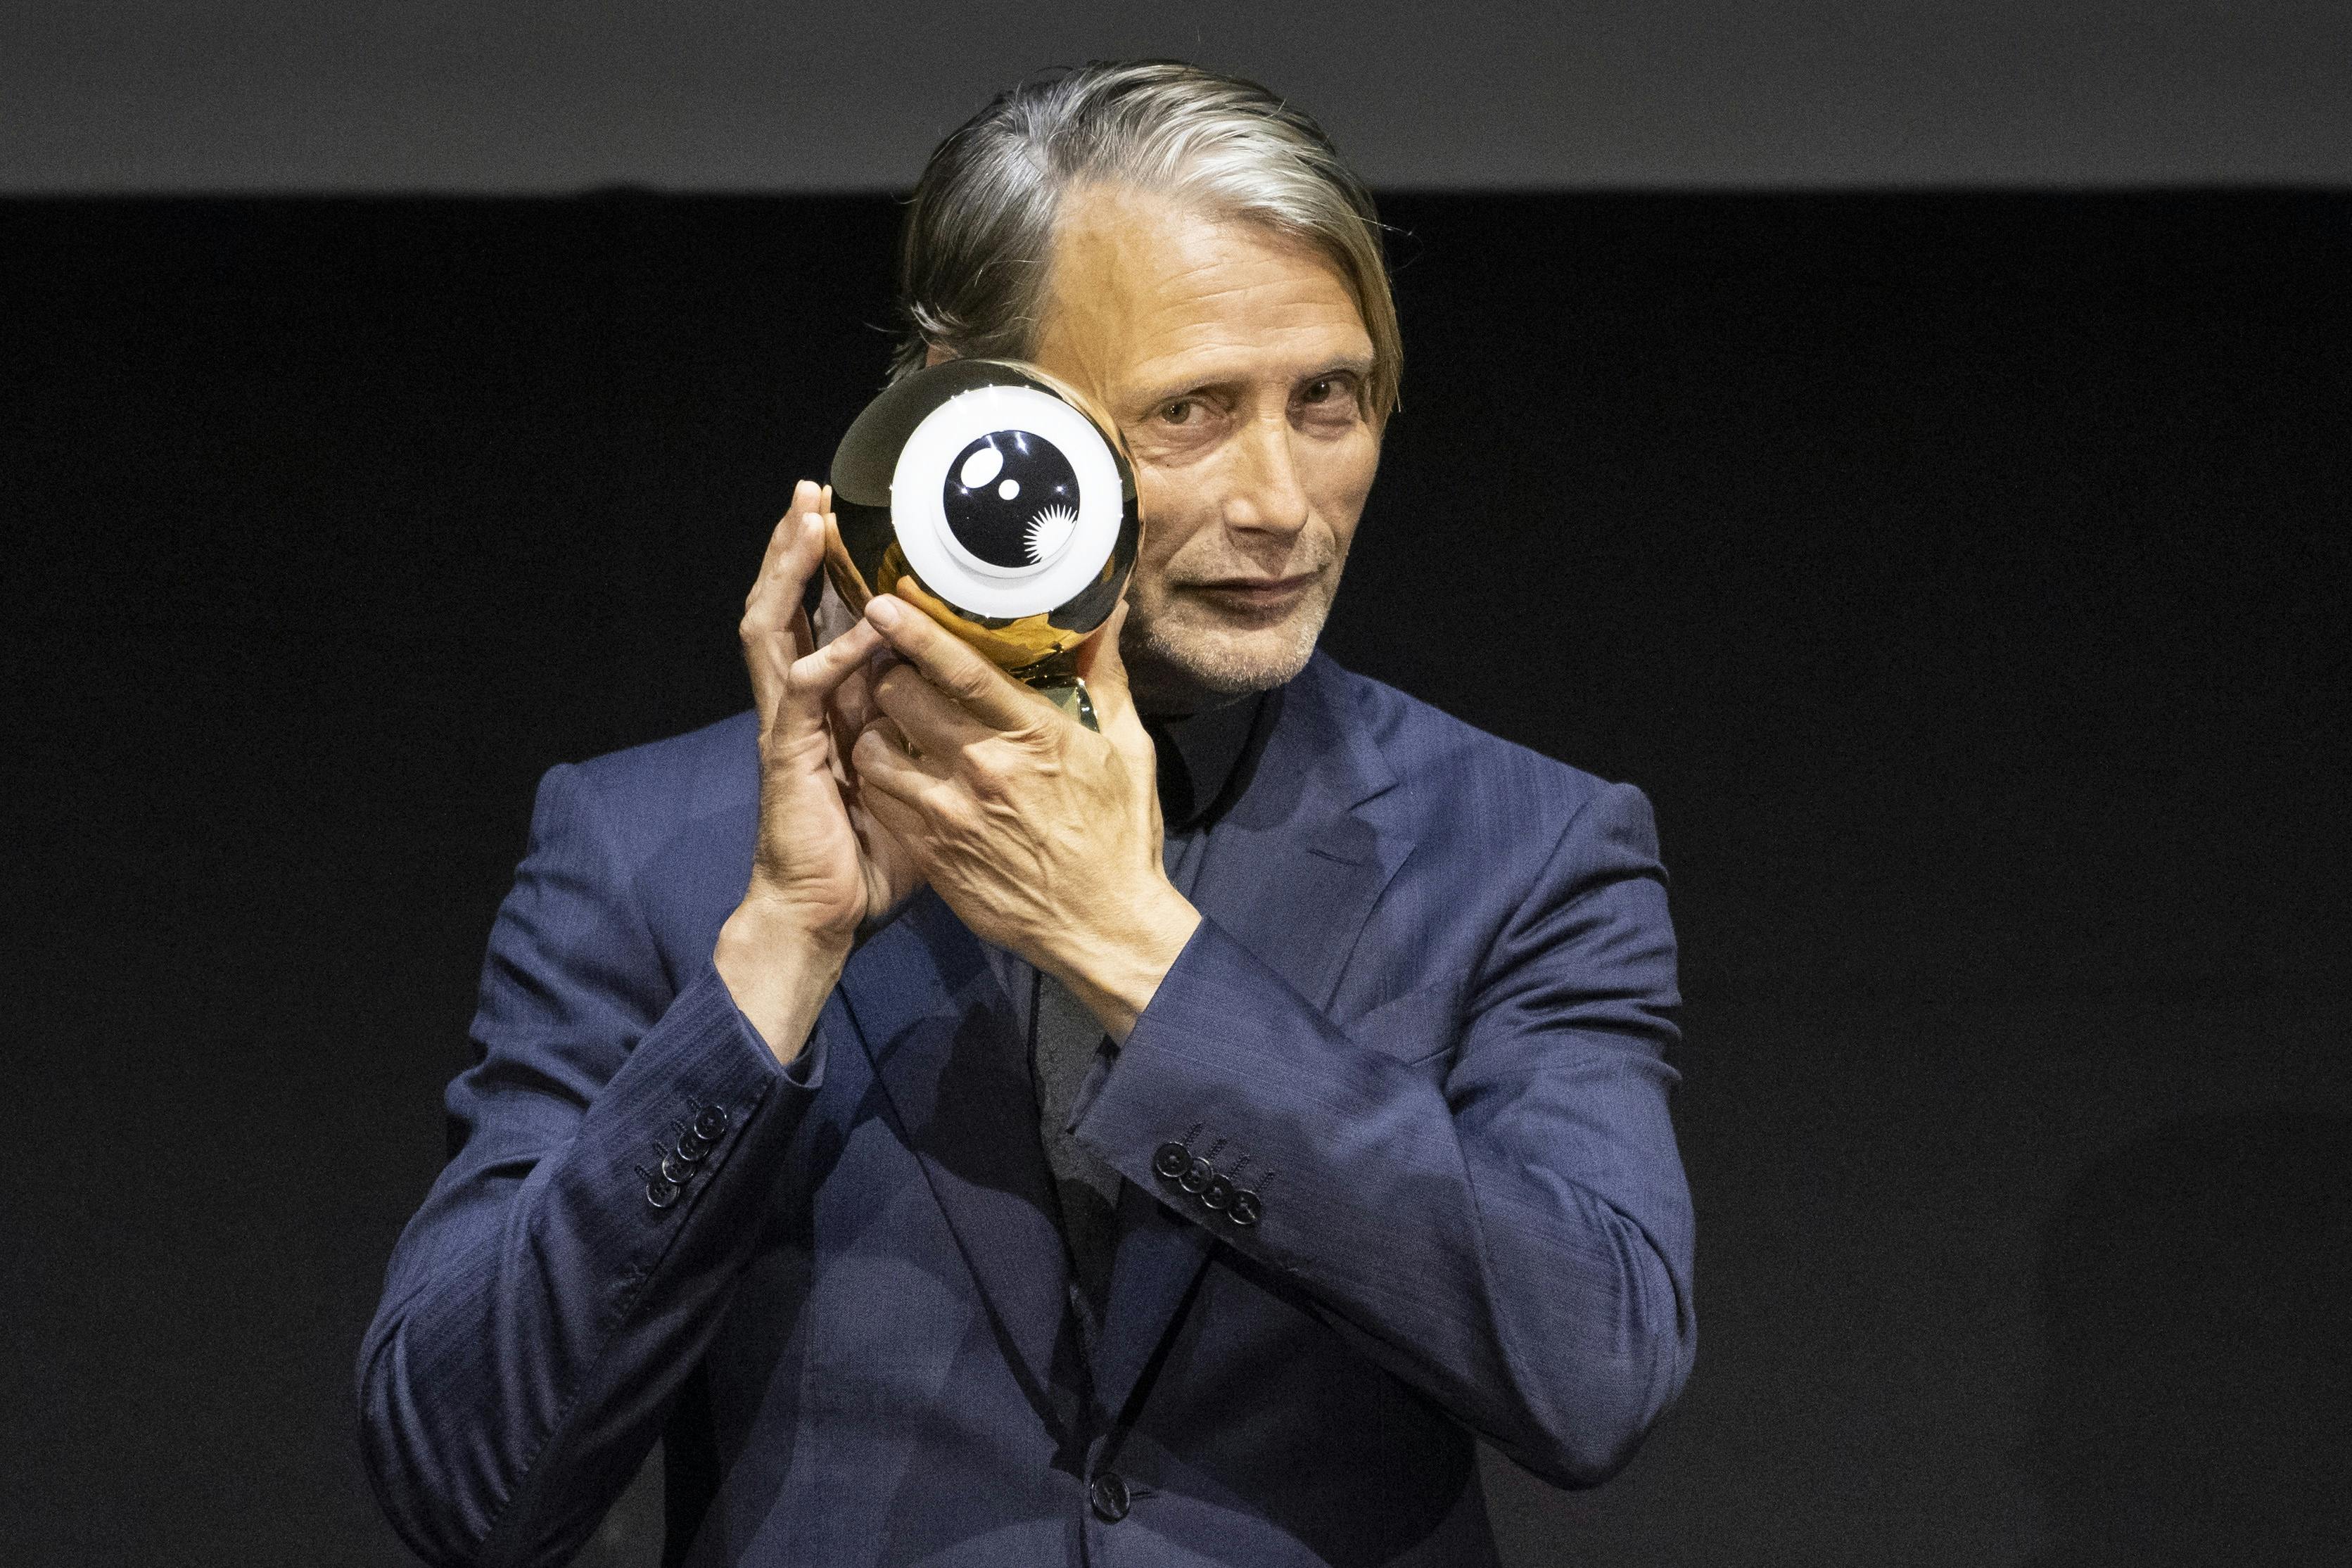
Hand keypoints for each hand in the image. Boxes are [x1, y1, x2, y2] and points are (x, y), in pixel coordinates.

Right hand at [715, 481, 921, 1058]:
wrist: (826, 914)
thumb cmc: (881, 855)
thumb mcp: (931, 782)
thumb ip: (956, 737)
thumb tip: (1021, 708)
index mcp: (836, 703)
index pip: (830, 618)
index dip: (835, 570)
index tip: (858, 521)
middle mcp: (805, 702)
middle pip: (791, 606)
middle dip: (797, 549)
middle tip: (815, 493)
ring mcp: (788, 725)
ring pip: (774, 630)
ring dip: (787, 575)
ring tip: (803, 524)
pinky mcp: (786, 754)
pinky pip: (796, 694)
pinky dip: (818, 660)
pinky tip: (839, 639)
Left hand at [850, 596, 1201, 1039]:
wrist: (1104, 928)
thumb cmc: (1121, 835)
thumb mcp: (1127, 749)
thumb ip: (1105, 676)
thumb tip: (1109, 609)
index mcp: (1036, 737)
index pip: (964, 672)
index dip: (918, 632)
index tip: (886, 600)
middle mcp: (986, 771)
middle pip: (903, 699)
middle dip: (890, 673)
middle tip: (891, 665)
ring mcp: (952, 816)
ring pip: (876, 747)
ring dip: (874, 726)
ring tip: (887, 719)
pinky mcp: (932, 853)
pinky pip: (880, 797)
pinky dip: (877, 774)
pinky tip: (892, 767)